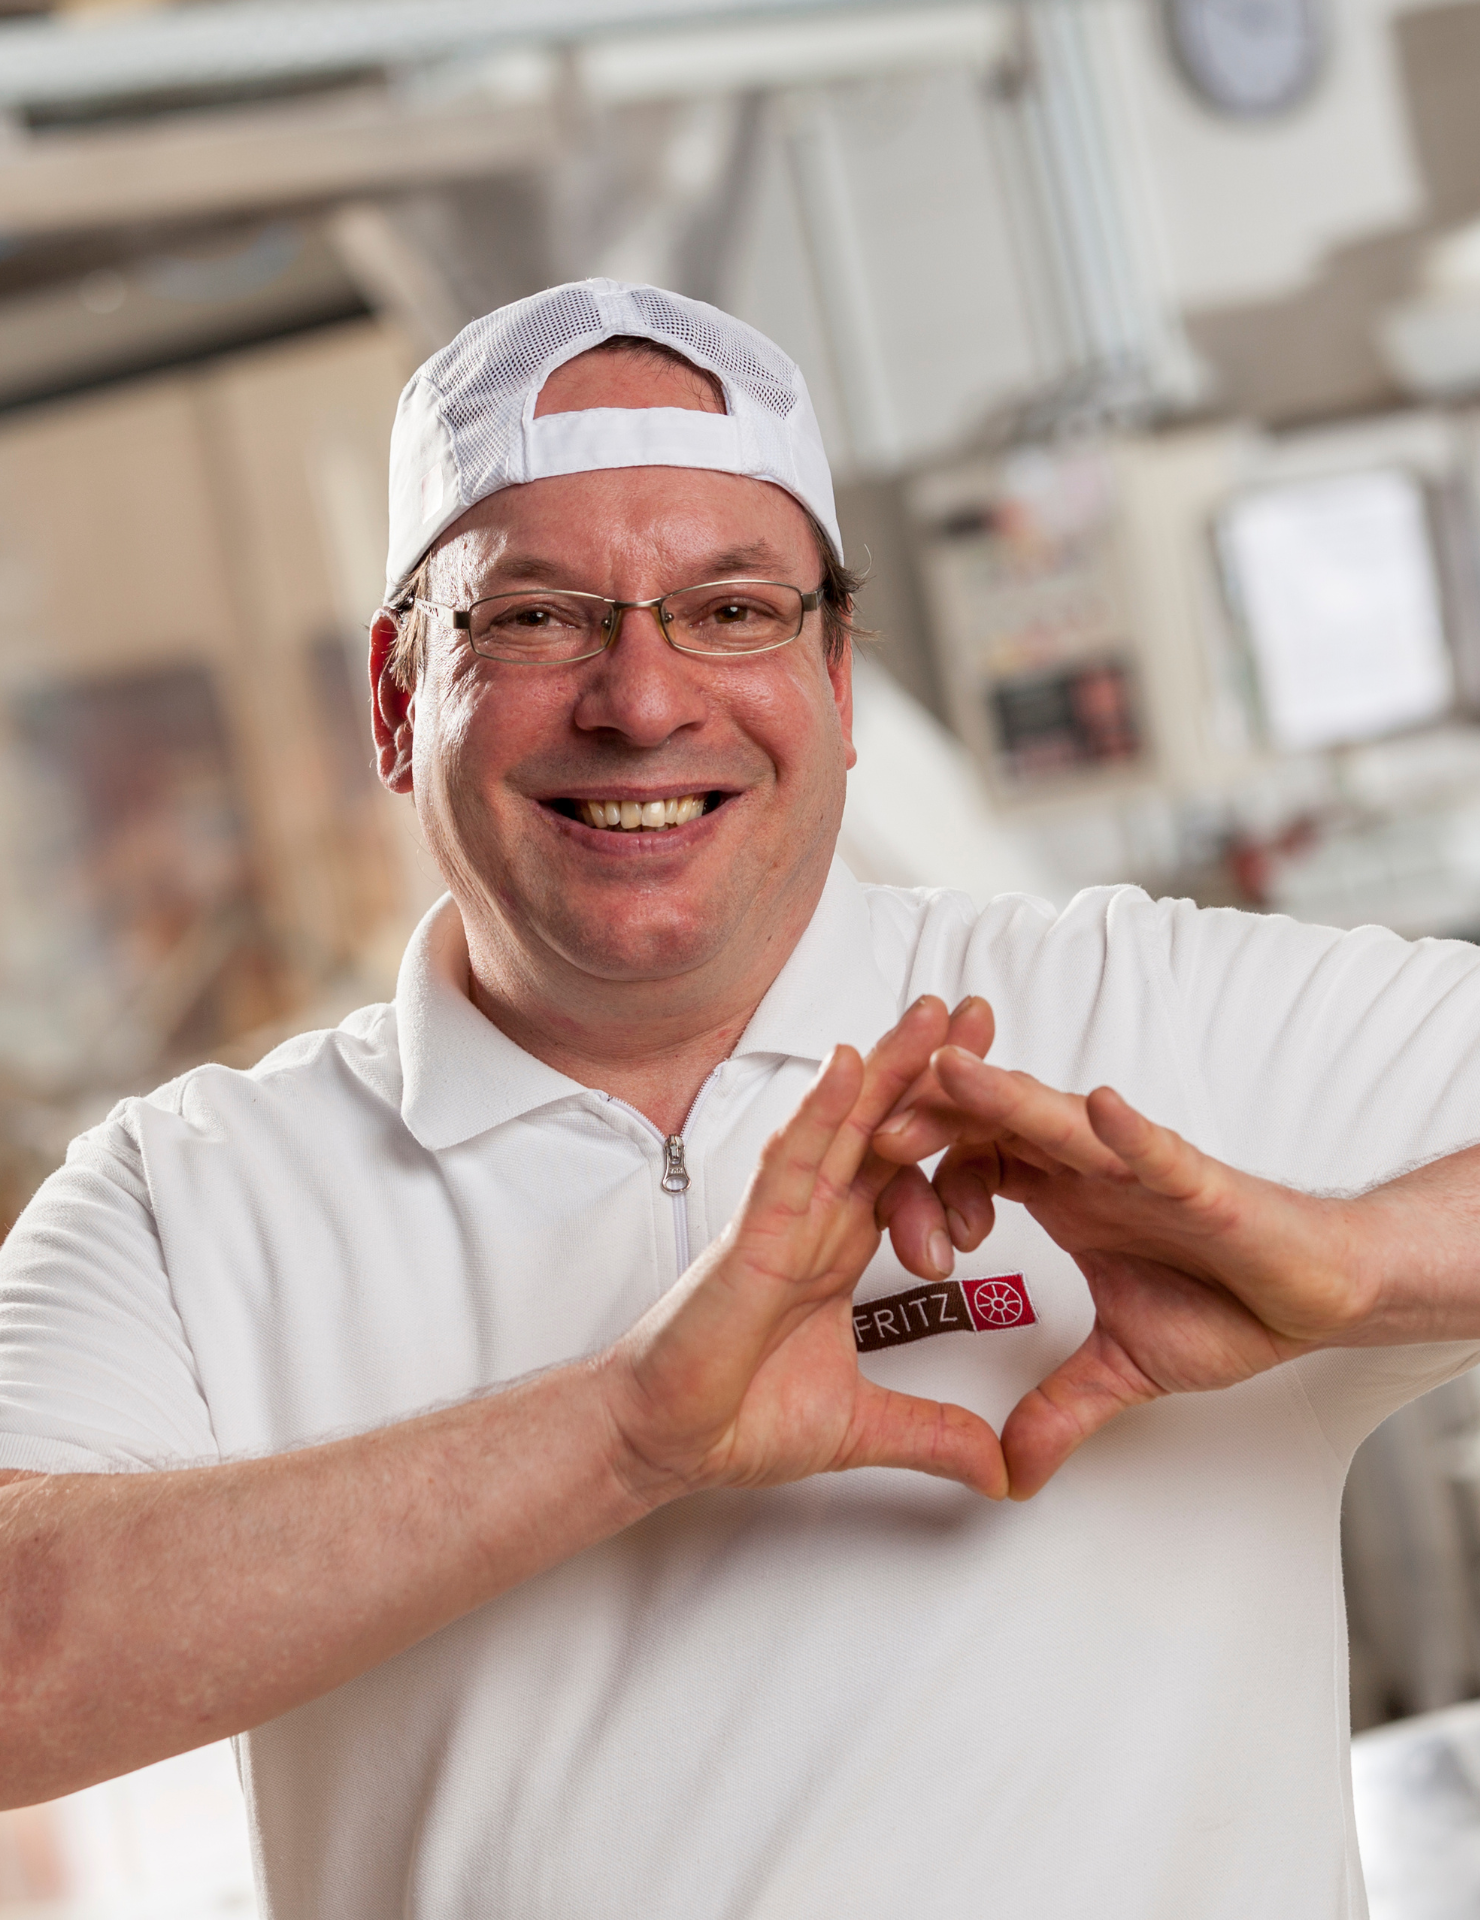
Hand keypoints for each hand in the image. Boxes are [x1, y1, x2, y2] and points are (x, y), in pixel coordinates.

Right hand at [601, 999, 1007, 1506]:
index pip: (909, 1167)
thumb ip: (933, 1435)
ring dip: (886, 1065)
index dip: (954, 1127)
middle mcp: (814, 1218)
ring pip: (841, 1125)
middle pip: (881, 1124)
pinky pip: (791, 1162)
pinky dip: (819, 1113)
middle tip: (979, 1011)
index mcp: (840, 1247)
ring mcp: (782, 1220)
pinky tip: (848, 1065)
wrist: (669, 1441)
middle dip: (930, 1067)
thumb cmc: (736, 1414)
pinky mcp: (752, 1238)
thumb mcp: (862, 1426)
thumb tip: (1000, 1471)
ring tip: (933, 1013)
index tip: (1005, 1092)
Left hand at [874, 1046, 1371, 1497]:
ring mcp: (1139, 1166)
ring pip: (1056, 1118)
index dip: (923, 1189)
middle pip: (992, 1125)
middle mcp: (1088, 1166)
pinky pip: (1155, 1148)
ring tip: (950, 1073)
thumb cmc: (1228, 1304)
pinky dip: (1125, 1131)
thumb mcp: (1121, 1368)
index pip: (967, 1165)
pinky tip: (1100, 1111)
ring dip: (1002, 1097)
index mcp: (1059, 1193)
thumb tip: (1011, 1472)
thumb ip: (1057, 1409)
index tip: (897, 1238)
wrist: (1316, 1294)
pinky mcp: (1200, 1181)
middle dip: (932, 1124)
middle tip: (872, 1138)